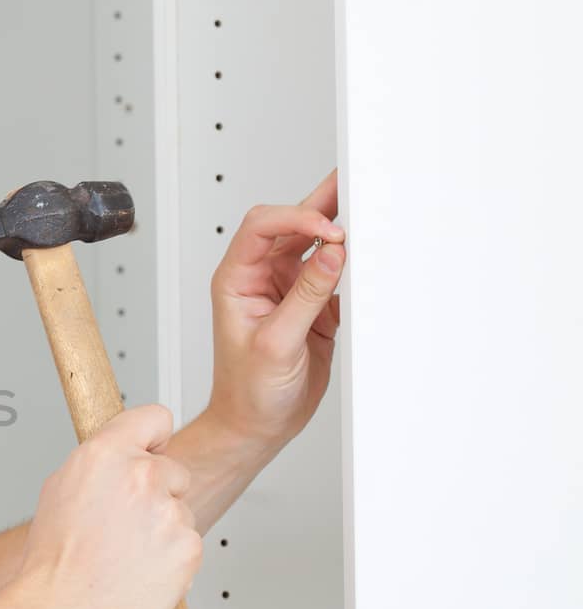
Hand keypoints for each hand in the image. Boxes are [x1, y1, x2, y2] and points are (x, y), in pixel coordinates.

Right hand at [13, 405, 202, 608]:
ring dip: (163, 530)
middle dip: (158, 492)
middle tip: (126, 523)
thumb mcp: (60, 489)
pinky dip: (171, 559)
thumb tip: (120, 454)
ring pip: (180, 511)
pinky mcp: (189, 547)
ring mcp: (169, 512)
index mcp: (106, 454)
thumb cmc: (57, 558)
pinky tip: (141, 569)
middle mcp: (141, 476)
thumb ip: (100, 463)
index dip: (154, 437)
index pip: (155, 417)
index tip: (153, 450)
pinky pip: (189, 544)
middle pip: (173, 470)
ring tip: (126, 553)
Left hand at [206, 169, 346, 448]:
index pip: (262, 227)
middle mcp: (261, 278)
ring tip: (371, 213)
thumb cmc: (246, 391)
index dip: (296, 218)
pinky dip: (355, 266)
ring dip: (342, 233)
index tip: (329, 231)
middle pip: (292, 226)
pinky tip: (372, 257)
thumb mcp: (276, 343)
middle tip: (356, 183)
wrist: (257, 426)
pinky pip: (336, 275)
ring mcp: (289, 290)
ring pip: (318, 247)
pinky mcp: (314, 307)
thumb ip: (305, 297)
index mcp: (237, 279)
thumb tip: (332, 255)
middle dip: (322, 206)